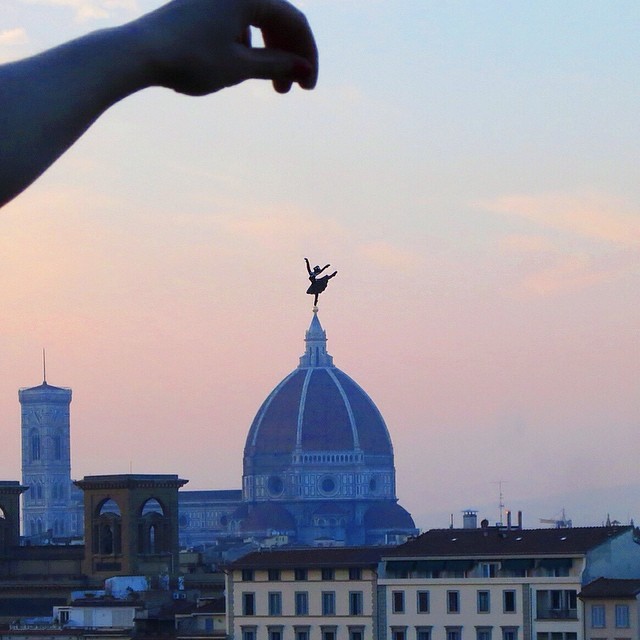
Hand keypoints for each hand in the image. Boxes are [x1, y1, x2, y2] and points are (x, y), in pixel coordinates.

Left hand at [134, 0, 317, 94]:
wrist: (137, 53)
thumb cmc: (190, 59)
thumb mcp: (239, 66)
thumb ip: (275, 65)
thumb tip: (302, 68)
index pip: (294, 21)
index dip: (307, 56)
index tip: (308, 87)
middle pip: (278, 19)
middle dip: (289, 55)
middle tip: (290, 89)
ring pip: (257, 22)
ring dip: (269, 54)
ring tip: (269, 85)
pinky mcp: (201, 7)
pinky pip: (237, 23)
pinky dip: (248, 47)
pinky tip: (240, 68)